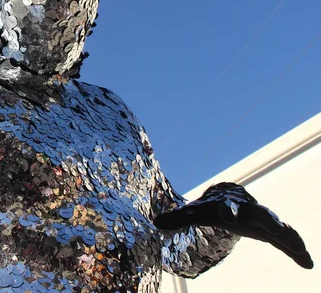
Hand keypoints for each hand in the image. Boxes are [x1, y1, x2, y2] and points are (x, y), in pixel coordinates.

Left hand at [154, 182, 312, 268]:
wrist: (230, 197)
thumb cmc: (211, 207)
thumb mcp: (194, 213)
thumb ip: (177, 218)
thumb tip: (155, 222)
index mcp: (228, 206)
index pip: (228, 207)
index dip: (228, 210)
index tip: (230, 215)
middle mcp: (249, 211)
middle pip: (260, 214)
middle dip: (269, 221)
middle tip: (278, 228)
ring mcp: (262, 221)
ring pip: (279, 228)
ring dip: (290, 239)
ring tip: (301, 251)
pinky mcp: (271, 232)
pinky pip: (286, 242)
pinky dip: (297, 251)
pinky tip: (308, 264)